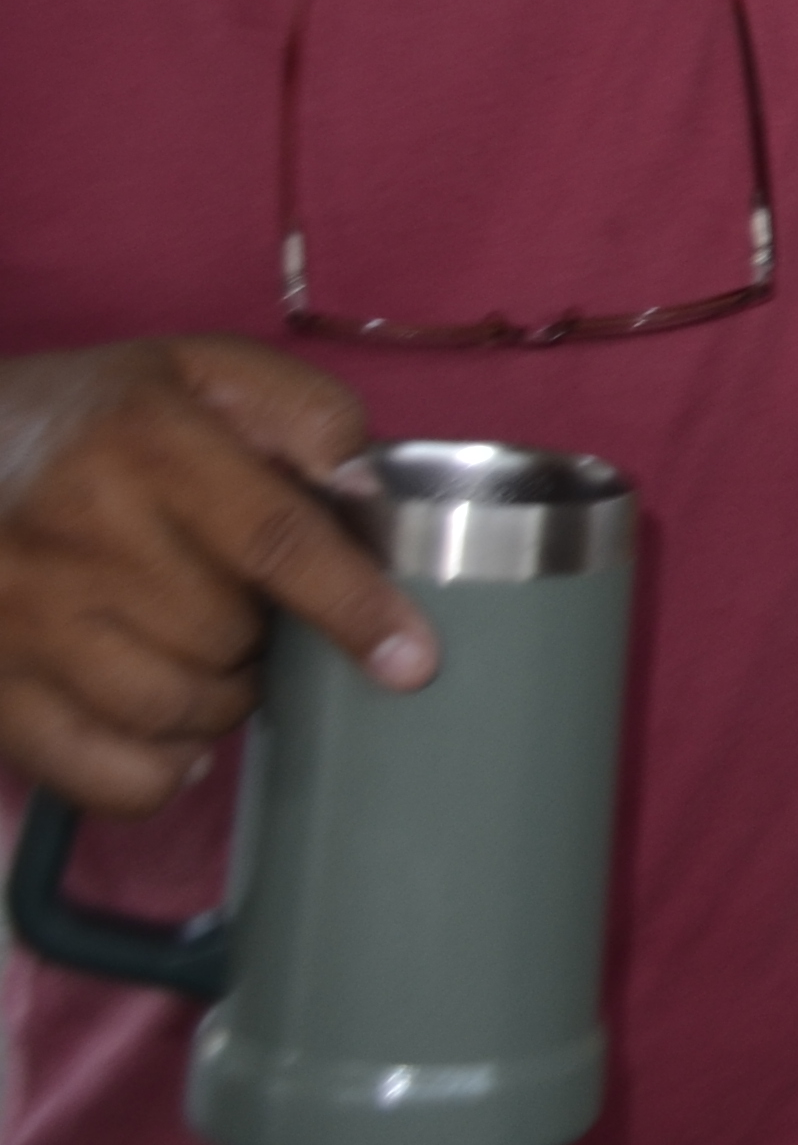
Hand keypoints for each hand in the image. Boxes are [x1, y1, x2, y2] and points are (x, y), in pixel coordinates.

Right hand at [0, 343, 428, 817]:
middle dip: (263, 639)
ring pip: (170, 710)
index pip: (276, 543)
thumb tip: (364, 491)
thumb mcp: (201, 371)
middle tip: (246, 612)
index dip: (353, 608)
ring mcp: (21, 617)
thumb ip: (305, 413)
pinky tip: (169, 737)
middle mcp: (78, 533)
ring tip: (207, 659)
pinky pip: (96, 772)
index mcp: (148, 445)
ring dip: (217, 703)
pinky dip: (153, 773)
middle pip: (227, 637)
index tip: (412, 663)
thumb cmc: (92, 417)